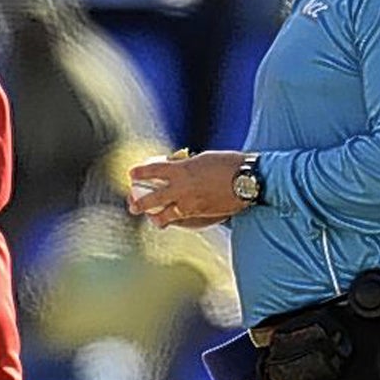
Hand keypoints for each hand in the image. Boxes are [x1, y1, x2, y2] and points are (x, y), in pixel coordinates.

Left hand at [127, 150, 248, 228]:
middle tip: (132, 205)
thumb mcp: (204, 159)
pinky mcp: (201, 214)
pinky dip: (176, 219)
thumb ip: (188, 166)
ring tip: (153, 220)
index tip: (131, 174)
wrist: (248, 180)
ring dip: (156, 218)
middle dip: (140, 203)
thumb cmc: (229, 163)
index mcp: (182, 170)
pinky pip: (183, 218)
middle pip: (153, 199)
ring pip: (167, 215)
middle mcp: (183, 188)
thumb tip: (178, 169)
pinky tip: (173, 221)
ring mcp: (191, 204)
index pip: (154, 170)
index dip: (140, 172)